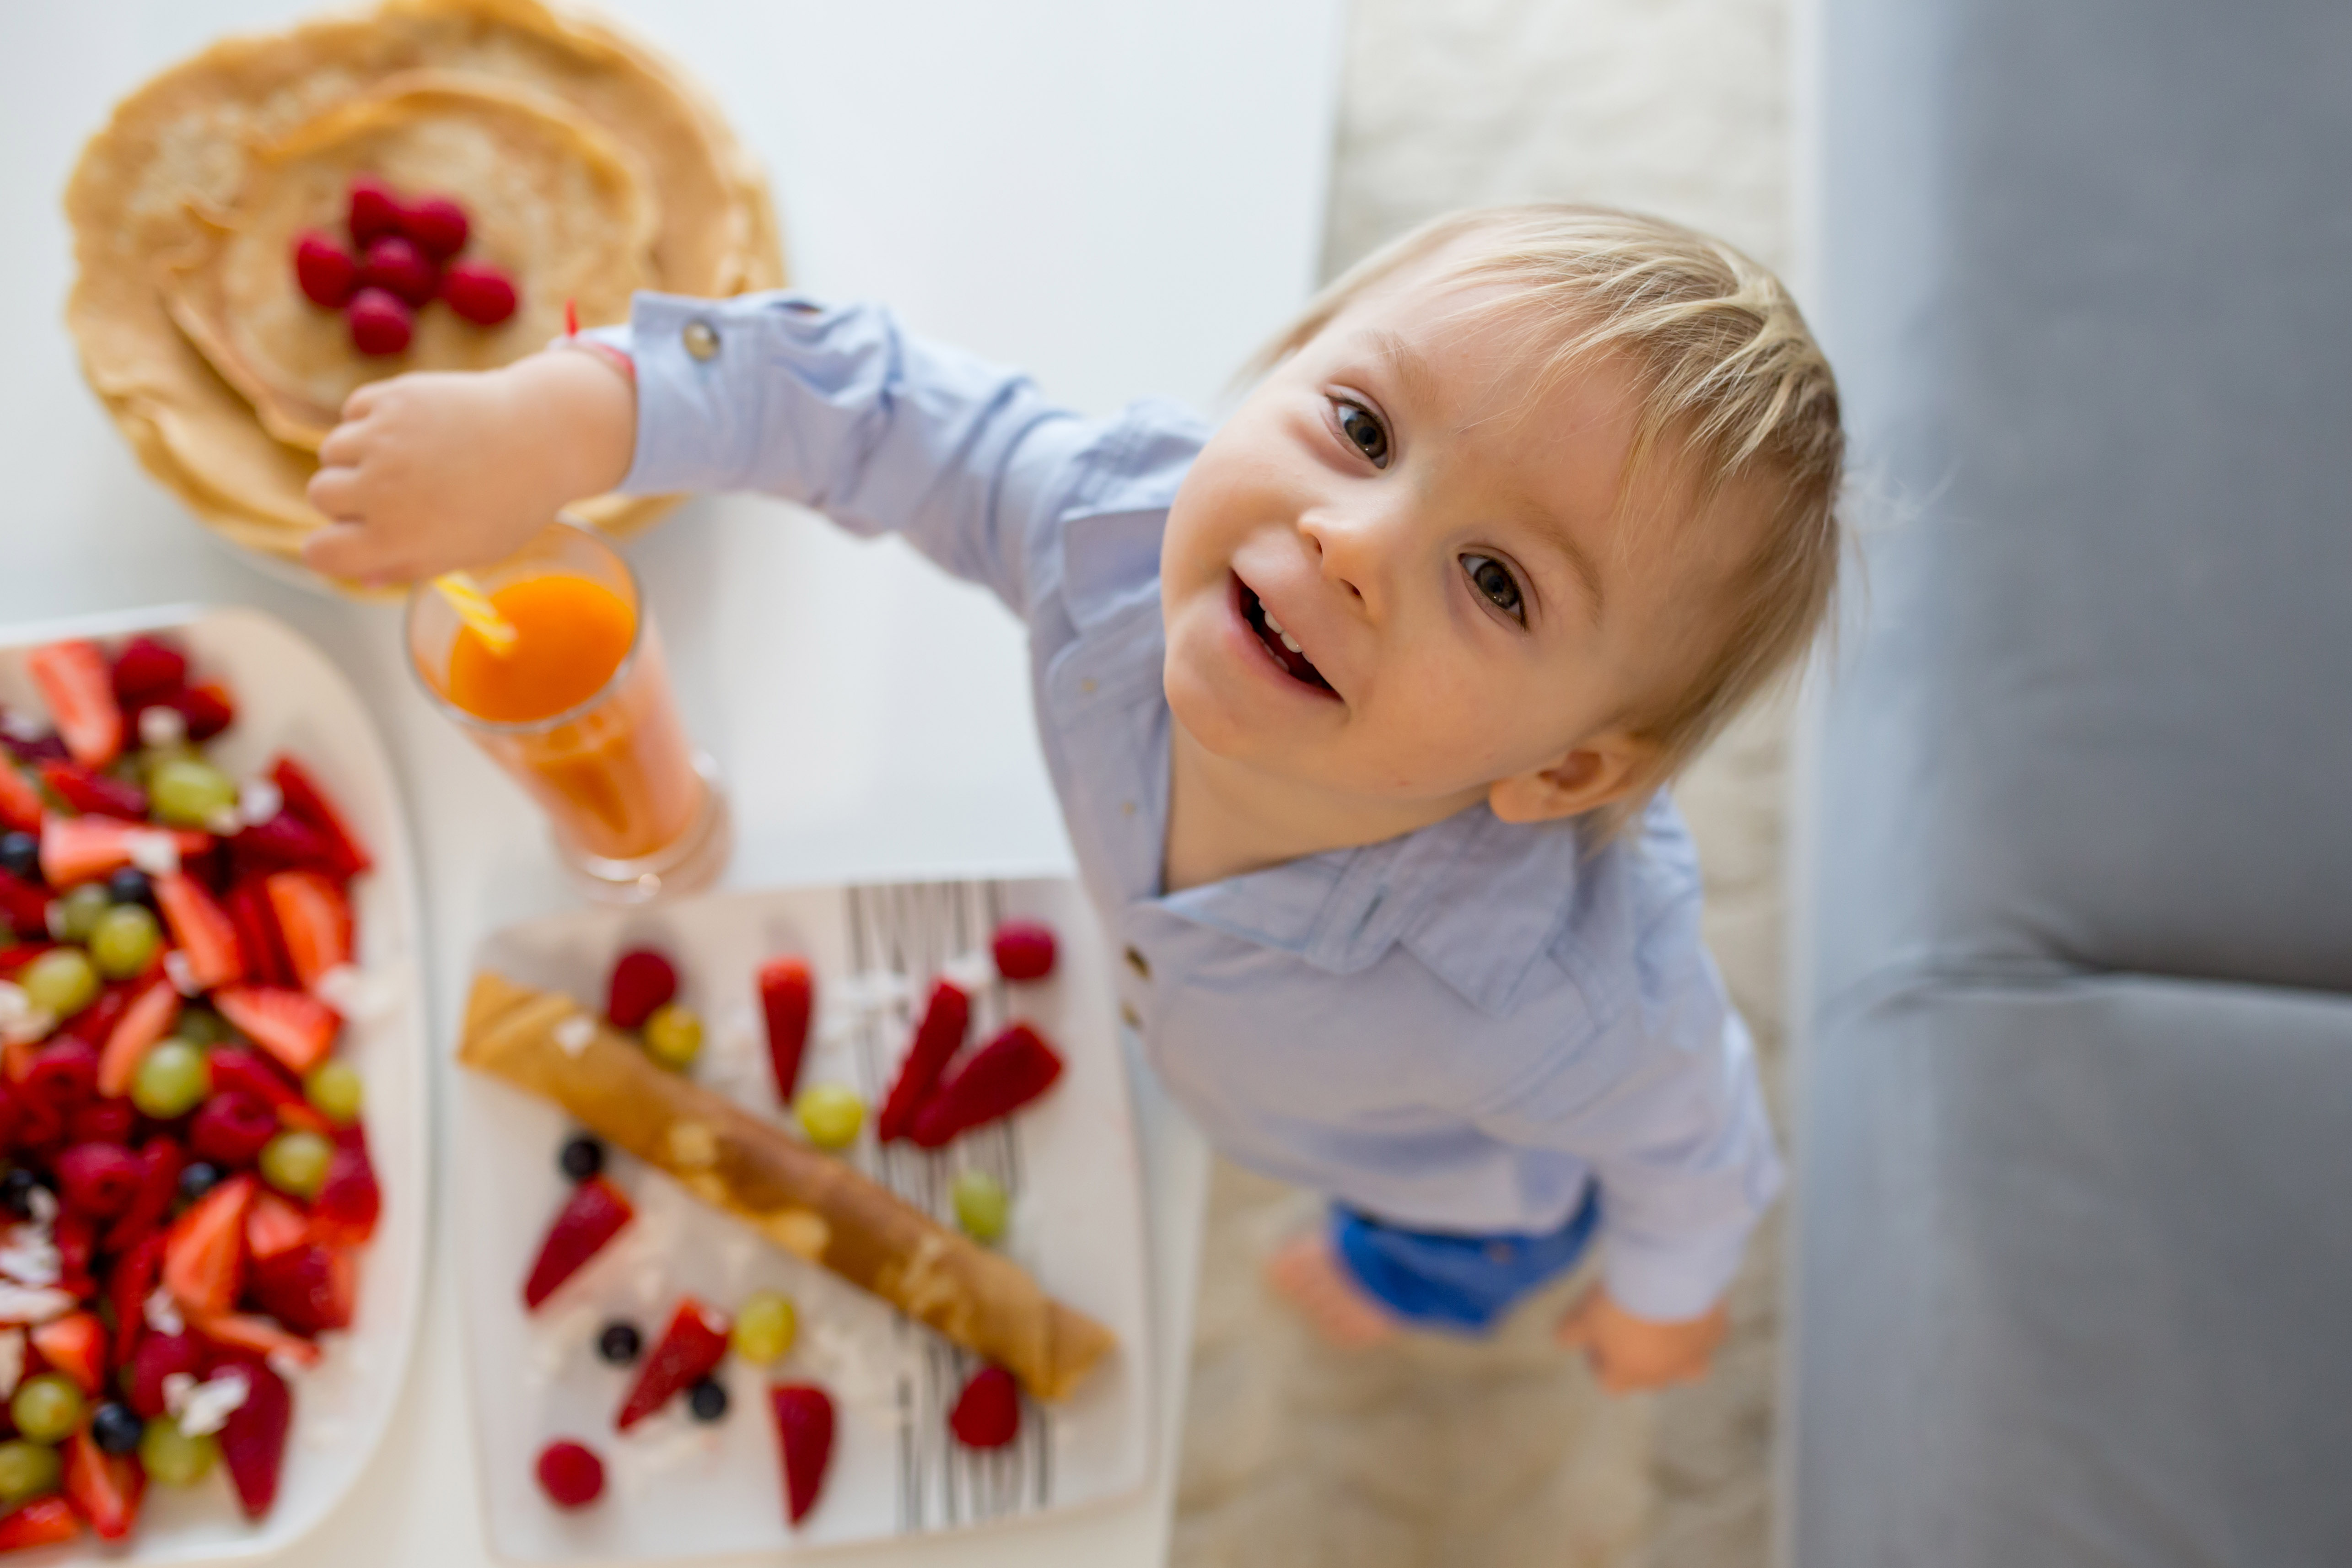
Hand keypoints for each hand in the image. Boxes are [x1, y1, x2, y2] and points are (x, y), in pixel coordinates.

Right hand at [302, 349, 635, 585]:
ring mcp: (383, 438)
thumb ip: (411, 564)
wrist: (544, 435)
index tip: (353, 539)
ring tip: (408, 459)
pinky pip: (354, 412)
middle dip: (348, 499)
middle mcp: (381, 488)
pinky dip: (371, 420)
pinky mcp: (393, 397)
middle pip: (320, 497)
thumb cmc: (510, 502)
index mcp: (397, 537)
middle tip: (394, 494)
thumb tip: (365, 577)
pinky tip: (412, 429)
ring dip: (358, 456)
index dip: (333, 550)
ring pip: (332, 451)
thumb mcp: (468, 549)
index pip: (319, 554)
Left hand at [1555, 1286, 1727, 1393]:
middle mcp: (1665, 1375)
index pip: (1611, 1384)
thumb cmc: (1618, 1302)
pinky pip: (1707, 1333)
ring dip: (1673, 1348)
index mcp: (1629, 1375)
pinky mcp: (1716, 1332)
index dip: (1599, 1363)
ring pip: (1686, 1363)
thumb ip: (1569, 1333)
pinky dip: (1697, 1322)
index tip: (1593, 1340)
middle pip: (1649, 1375)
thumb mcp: (1581, 1317)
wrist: (1667, 1276)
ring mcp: (1695, 1356)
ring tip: (1661, 1316)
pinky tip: (1687, 1299)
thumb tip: (1561, 1340)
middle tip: (1627, 1322)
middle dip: (1637, 1355)